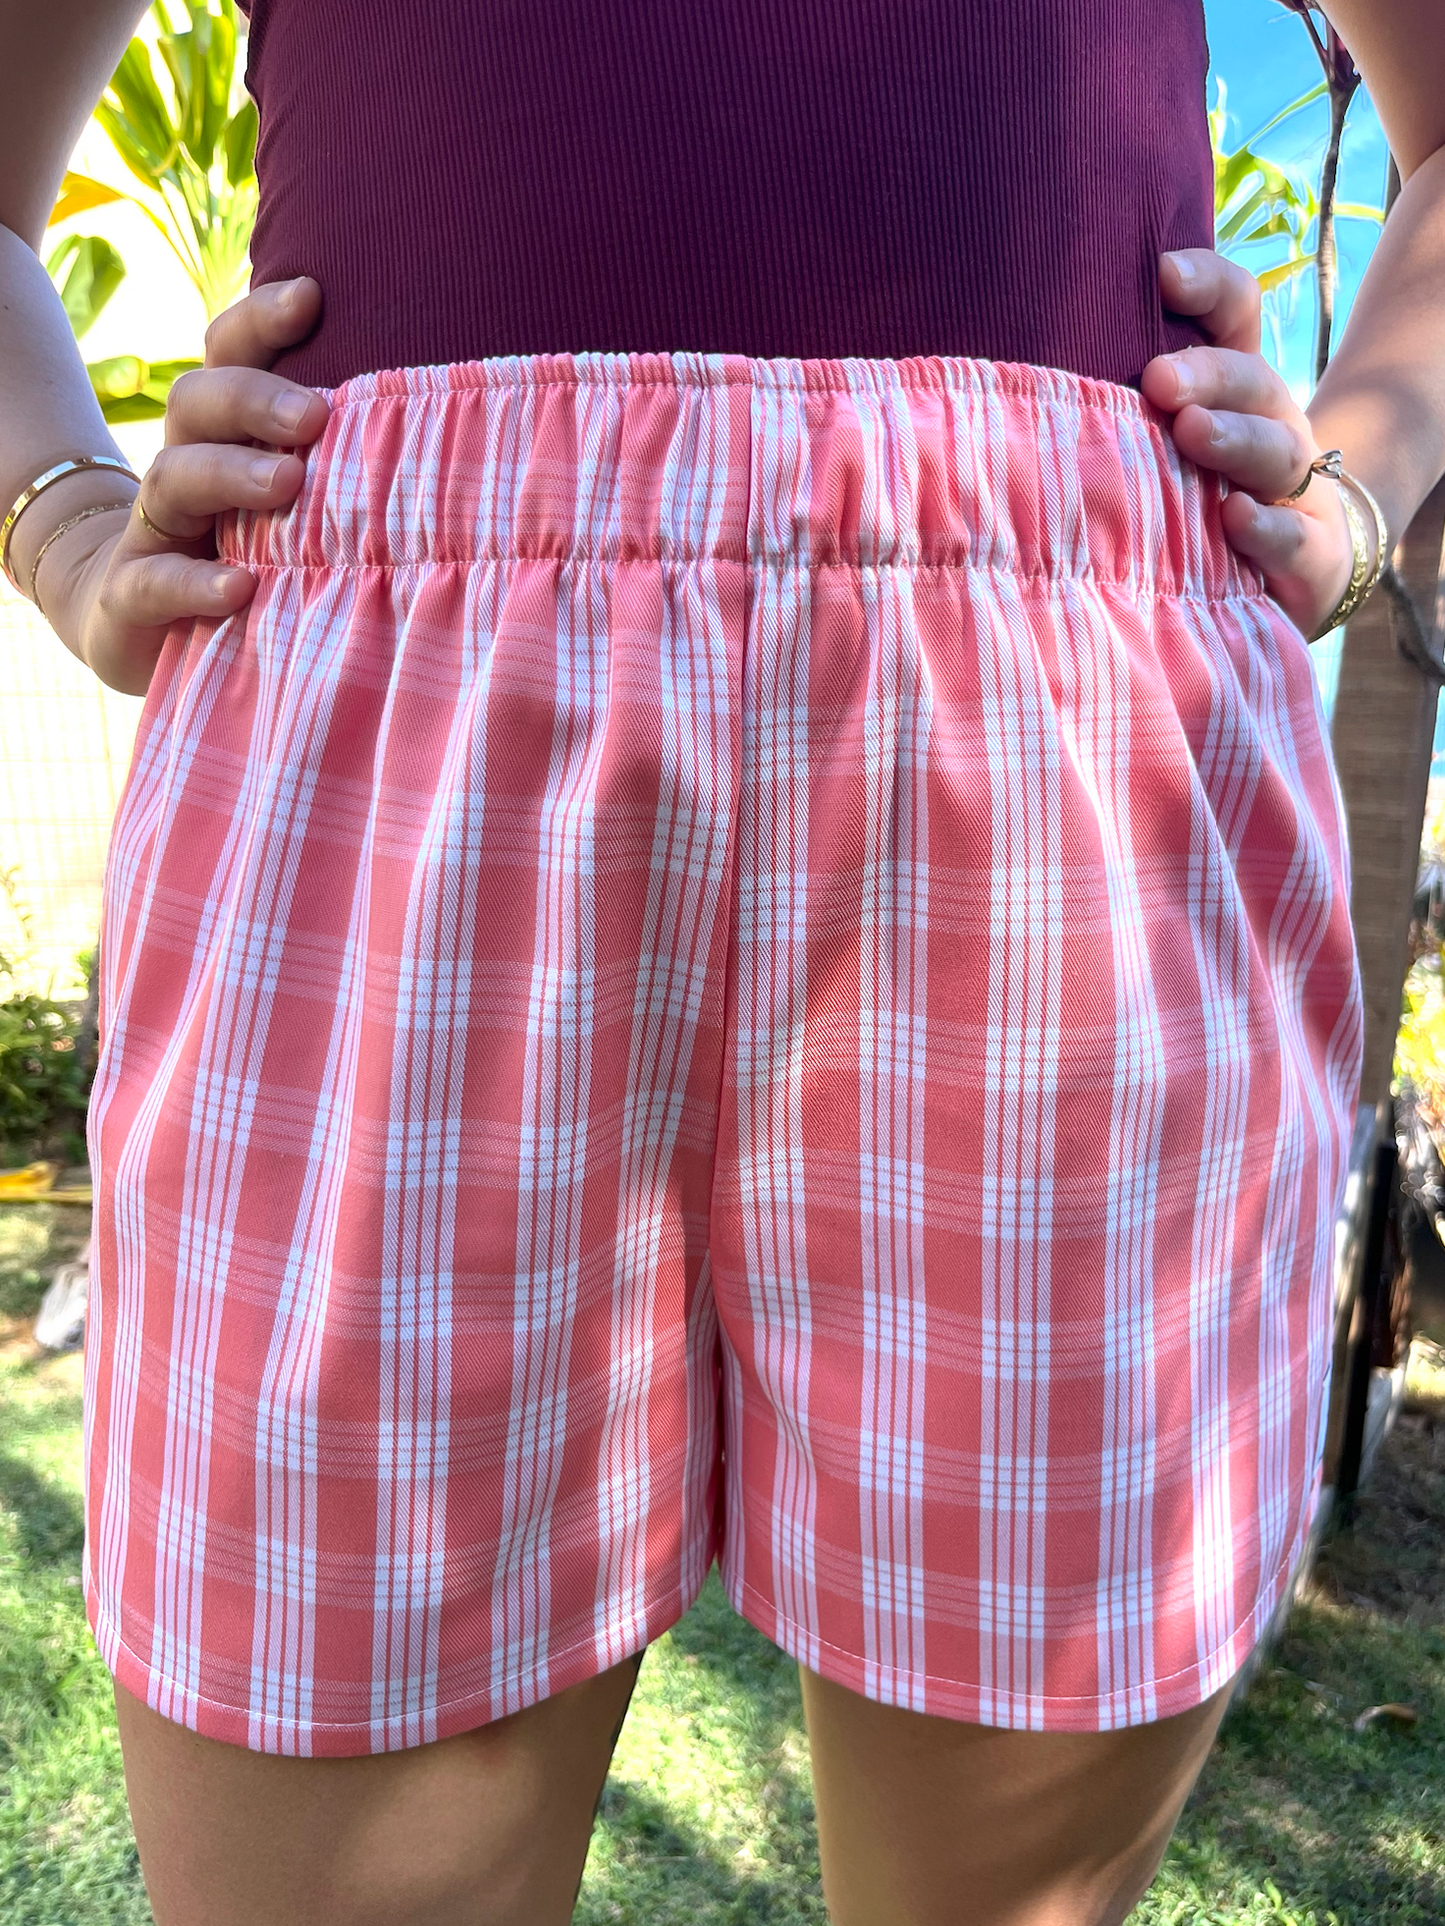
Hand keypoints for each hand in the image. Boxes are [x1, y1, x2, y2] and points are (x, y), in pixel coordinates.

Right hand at [34, 277, 328, 695]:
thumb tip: (450, 427)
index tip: (311, 295)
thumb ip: (347, 462)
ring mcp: (155, 528)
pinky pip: (152, 580)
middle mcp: (186, 465)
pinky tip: (241, 586)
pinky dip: (195, 582)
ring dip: (232, 476)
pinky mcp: (132, 593)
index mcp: (225, 432)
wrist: (144, 626)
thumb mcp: (297, 505)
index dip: (260, 319)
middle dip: (253, 399)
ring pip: (174, 477)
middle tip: (315, 415)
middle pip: (198, 401)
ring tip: (287, 485)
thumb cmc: (251, 554)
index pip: (230, 353)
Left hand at [1141, 250, 1363, 640]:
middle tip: (1158, 379)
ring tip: (1192, 433)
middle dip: (1206, 374)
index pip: (1234, 313)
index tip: (1162, 272)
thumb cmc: (1200, 496)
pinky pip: (1295, 535)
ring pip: (1276, 449)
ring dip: (1234, 437)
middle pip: (1251, 379)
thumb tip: (1012, 380)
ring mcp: (1296, 486)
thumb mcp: (1161, 443)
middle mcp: (1271, 423)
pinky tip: (1236, 517)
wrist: (1299, 566)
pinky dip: (1267, 527)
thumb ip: (1115, 407)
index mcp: (1234, 386)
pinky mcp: (1310, 550)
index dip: (1207, 285)